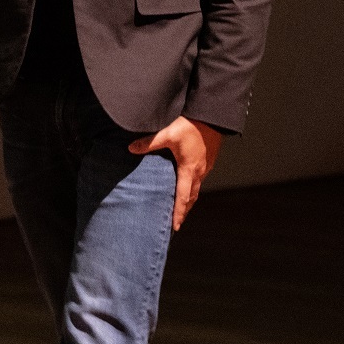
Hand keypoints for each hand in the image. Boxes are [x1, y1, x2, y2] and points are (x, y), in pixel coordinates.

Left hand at [129, 116, 223, 230]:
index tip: (175, 227)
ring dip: (188, 200)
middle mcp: (199, 172)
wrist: (212, 117)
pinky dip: (192, 188)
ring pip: (196, 189)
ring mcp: (205, 166)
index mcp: (188, 170)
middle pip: (191, 198)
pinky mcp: (207, 160)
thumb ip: (150, 142)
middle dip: (183, 211)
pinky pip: (199, 180)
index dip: (178, 213)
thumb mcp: (168, 133)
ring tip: (180, 208)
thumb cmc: (191, 126)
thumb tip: (130, 149)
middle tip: (176, 223)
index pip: (182, 197)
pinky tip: (187, 185)